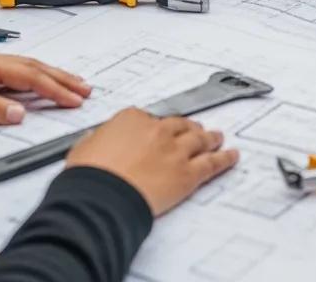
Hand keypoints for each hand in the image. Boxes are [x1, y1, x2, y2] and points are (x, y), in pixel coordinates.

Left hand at [0, 49, 91, 125]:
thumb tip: (20, 112)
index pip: (28, 76)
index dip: (54, 89)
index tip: (75, 99)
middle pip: (31, 67)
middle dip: (60, 78)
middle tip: (85, 88)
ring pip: (22, 67)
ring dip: (48, 76)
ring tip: (70, 83)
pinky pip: (10, 72)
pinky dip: (30, 77)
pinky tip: (35, 83)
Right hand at [67, 108, 238, 215]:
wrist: (101, 195)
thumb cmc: (89, 174)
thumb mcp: (85, 147)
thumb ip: (98, 140)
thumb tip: (98, 142)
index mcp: (132, 119)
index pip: (149, 119)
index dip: (155, 128)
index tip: (157, 132)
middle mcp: (157, 130)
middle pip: (179, 125)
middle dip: (188, 128)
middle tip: (194, 129)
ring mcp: (175, 150)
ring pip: (199, 140)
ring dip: (209, 138)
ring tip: (217, 137)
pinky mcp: (187, 174)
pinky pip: (212, 164)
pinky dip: (224, 159)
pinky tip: (231, 156)